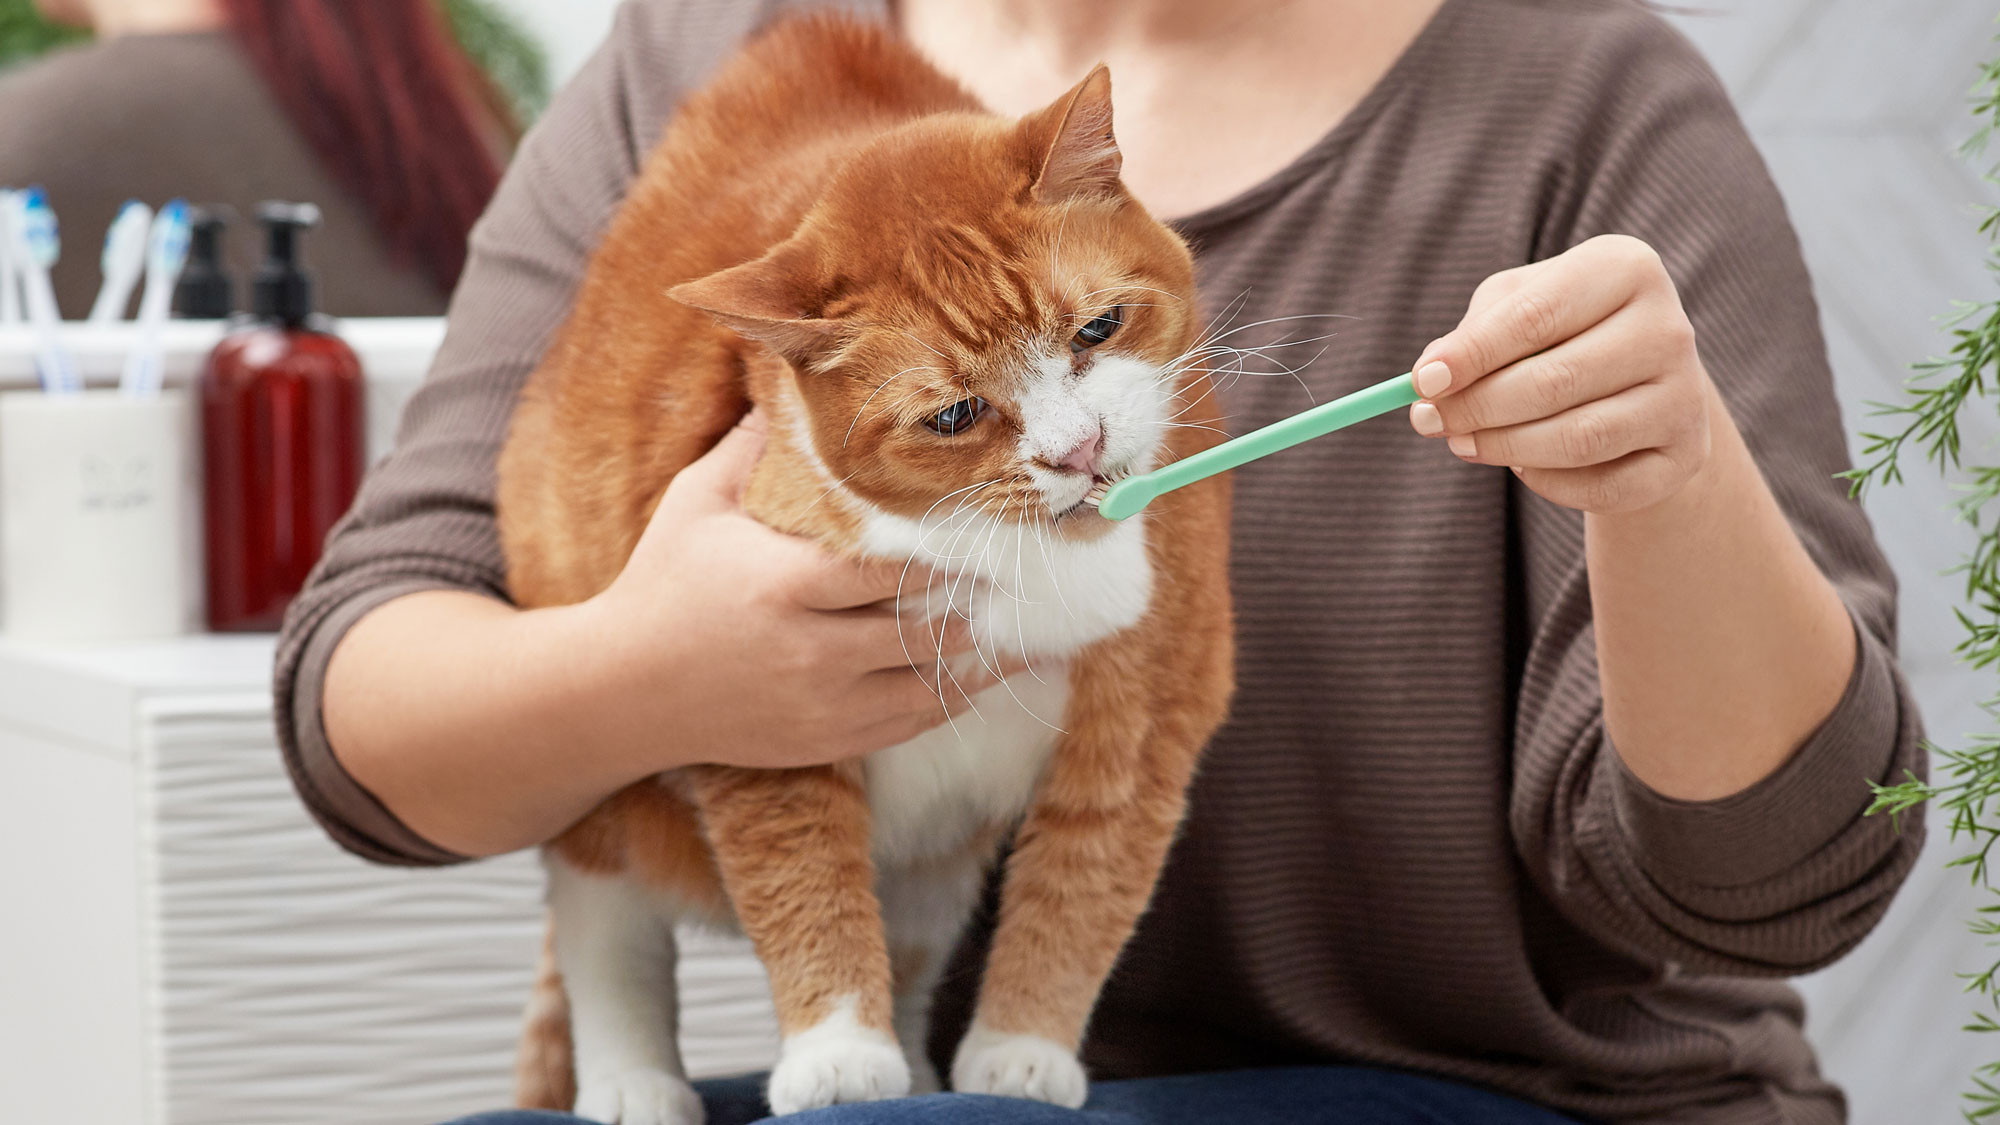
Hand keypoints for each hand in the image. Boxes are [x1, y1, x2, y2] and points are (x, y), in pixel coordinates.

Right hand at [582, 411, 1019, 769]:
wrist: (621, 690)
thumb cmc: (662, 583)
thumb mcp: (695, 503)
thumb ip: (749, 446)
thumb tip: (788, 382)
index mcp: (783, 585)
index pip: (887, 572)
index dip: (943, 560)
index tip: (984, 540)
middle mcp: (810, 651)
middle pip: (920, 632)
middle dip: (974, 611)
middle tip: (1018, 583)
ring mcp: (821, 704)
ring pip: (926, 686)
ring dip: (978, 661)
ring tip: (1019, 631)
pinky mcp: (826, 742)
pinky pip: (909, 726)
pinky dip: (949, 701)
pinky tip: (979, 678)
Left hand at [1406, 234, 1714, 513]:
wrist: (1641, 384)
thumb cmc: (1562, 333)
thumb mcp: (1517, 307)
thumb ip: (1473, 332)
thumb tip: (1431, 376)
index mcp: (1626, 268)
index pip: (1537, 315)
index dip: (1473, 353)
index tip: (1422, 382)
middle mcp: (1669, 327)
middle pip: (1555, 380)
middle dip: (1477, 408)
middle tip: (1429, 422)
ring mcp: (1686, 395)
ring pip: (1579, 438)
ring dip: (1505, 447)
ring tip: (1462, 442)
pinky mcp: (1687, 455)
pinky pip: (1604, 486)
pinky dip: (1549, 483)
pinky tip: (1522, 465)